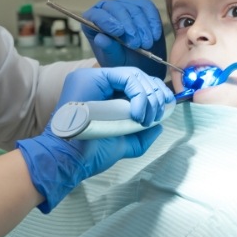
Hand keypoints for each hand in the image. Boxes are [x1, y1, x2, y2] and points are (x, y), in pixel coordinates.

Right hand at [17, 67, 173, 212]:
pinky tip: (136, 114)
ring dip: (149, 96)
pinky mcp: (91, 77)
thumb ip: (142, 135)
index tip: (165, 108)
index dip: (155, 93)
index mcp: (106, 94)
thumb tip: (159, 126)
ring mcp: (94, 77)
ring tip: (146, 118)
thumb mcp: (124, 143)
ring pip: (134, 75)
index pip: (136, 83)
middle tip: (158, 114)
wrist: (71, 161)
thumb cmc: (92, 153)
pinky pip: (125, 77)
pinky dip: (138, 95)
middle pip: (137, 76)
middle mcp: (99, 82)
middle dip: (155, 94)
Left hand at [82, 0, 166, 78]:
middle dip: (129, 26)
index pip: (96, 15)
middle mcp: (107, 9)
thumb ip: (108, 49)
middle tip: (136, 44)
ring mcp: (125, 5)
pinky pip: (148, 7)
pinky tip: (155, 35)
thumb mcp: (113, 60)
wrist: (140, 62)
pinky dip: (153, 21)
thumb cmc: (121, 61)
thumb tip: (100, 38)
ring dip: (142, 27)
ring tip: (147, 44)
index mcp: (93, 21)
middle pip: (117, 8)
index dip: (107, 22)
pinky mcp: (142, 5)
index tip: (119, 33)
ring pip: (134, 9)